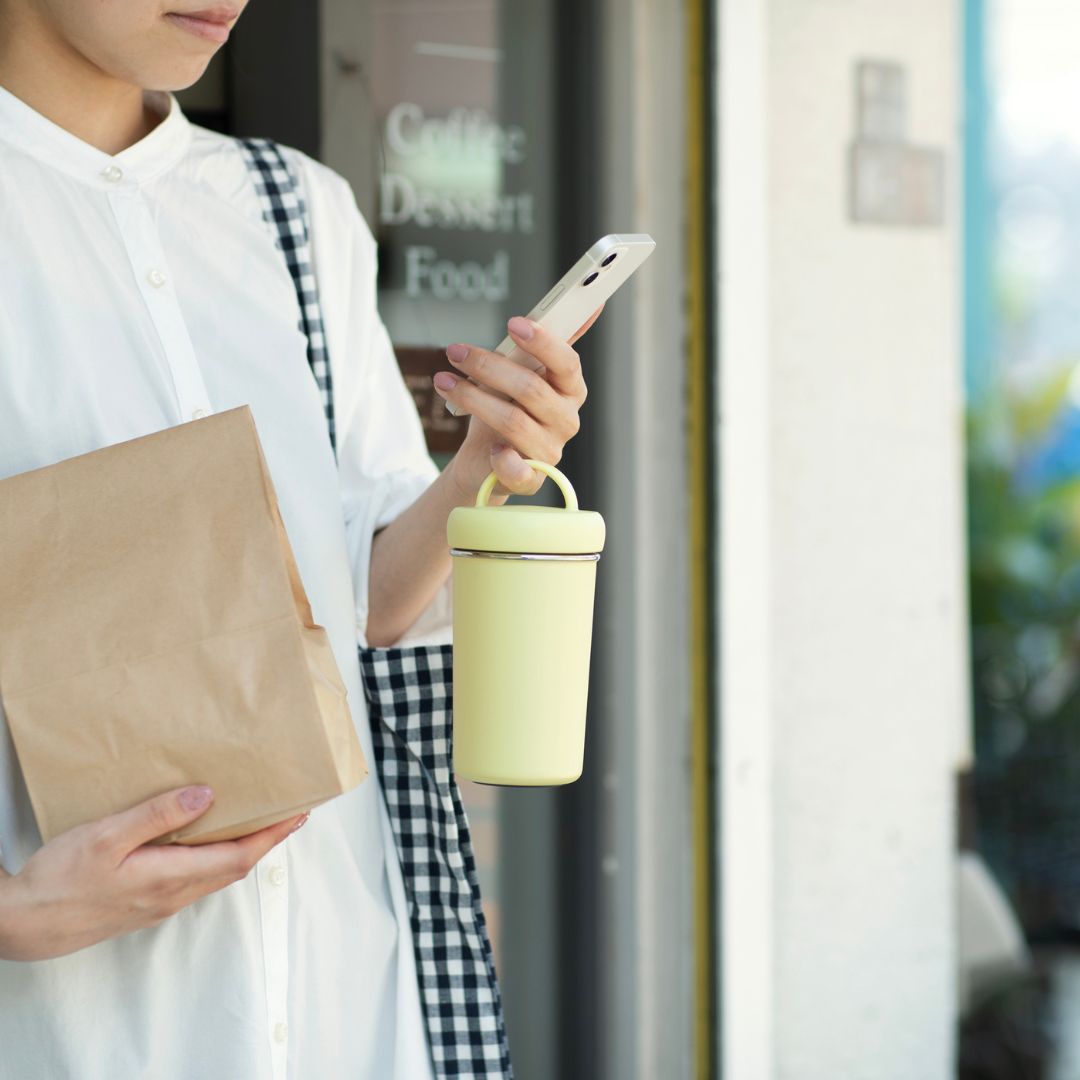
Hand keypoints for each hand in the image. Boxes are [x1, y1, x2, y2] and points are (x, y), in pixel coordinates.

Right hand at [0, 786, 306, 961]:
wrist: (24, 924)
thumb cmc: (60, 880)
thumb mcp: (106, 837)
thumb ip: (157, 816)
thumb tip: (206, 796)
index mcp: (169, 877)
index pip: (239, 856)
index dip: (273, 835)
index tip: (298, 813)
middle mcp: (172, 895)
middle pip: (234, 867)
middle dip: (266, 839)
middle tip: (289, 811)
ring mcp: (160, 903)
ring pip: (215, 874)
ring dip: (242, 848)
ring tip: (258, 819)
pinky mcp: (146, 903)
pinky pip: (195, 878)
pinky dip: (215, 856)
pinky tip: (208, 838)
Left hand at [435, 306, 602, 499]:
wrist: (486, 457)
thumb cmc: (507, 406)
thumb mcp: (520, 370)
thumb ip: (544, 342)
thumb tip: (588, 305)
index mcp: (571, 390)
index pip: (567, 363)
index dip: (542, 342)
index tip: (513, 324)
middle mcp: (566, 420)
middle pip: (531, 389)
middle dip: (488, 367)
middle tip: (455, 351)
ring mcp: (550, 451)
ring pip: (513, 421)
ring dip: (472, 398)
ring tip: (445, 382)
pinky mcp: (531, 478)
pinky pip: (517, 469)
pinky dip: (502, 458)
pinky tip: (489, 448)